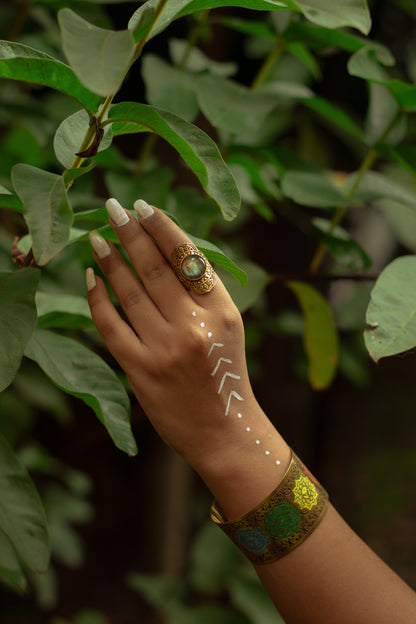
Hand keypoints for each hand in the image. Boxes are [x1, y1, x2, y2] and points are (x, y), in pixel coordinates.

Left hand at [86, 199, 266, 474]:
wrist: (224, 430)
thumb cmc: (224, 374)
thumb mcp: (227, 327)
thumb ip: (202, 293)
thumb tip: (166, 249)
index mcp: (222, 311)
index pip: (186, 257)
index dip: (162, 227)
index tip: (143, 207)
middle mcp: (194, 326)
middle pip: (155, 267)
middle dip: (131, 232)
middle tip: (113, 207)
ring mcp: (165, 348)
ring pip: (130, 291)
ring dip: (110, 259)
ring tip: (98, 237)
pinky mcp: (141, 370)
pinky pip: (111, 325)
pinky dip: (97, 298)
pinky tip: (89, 278)